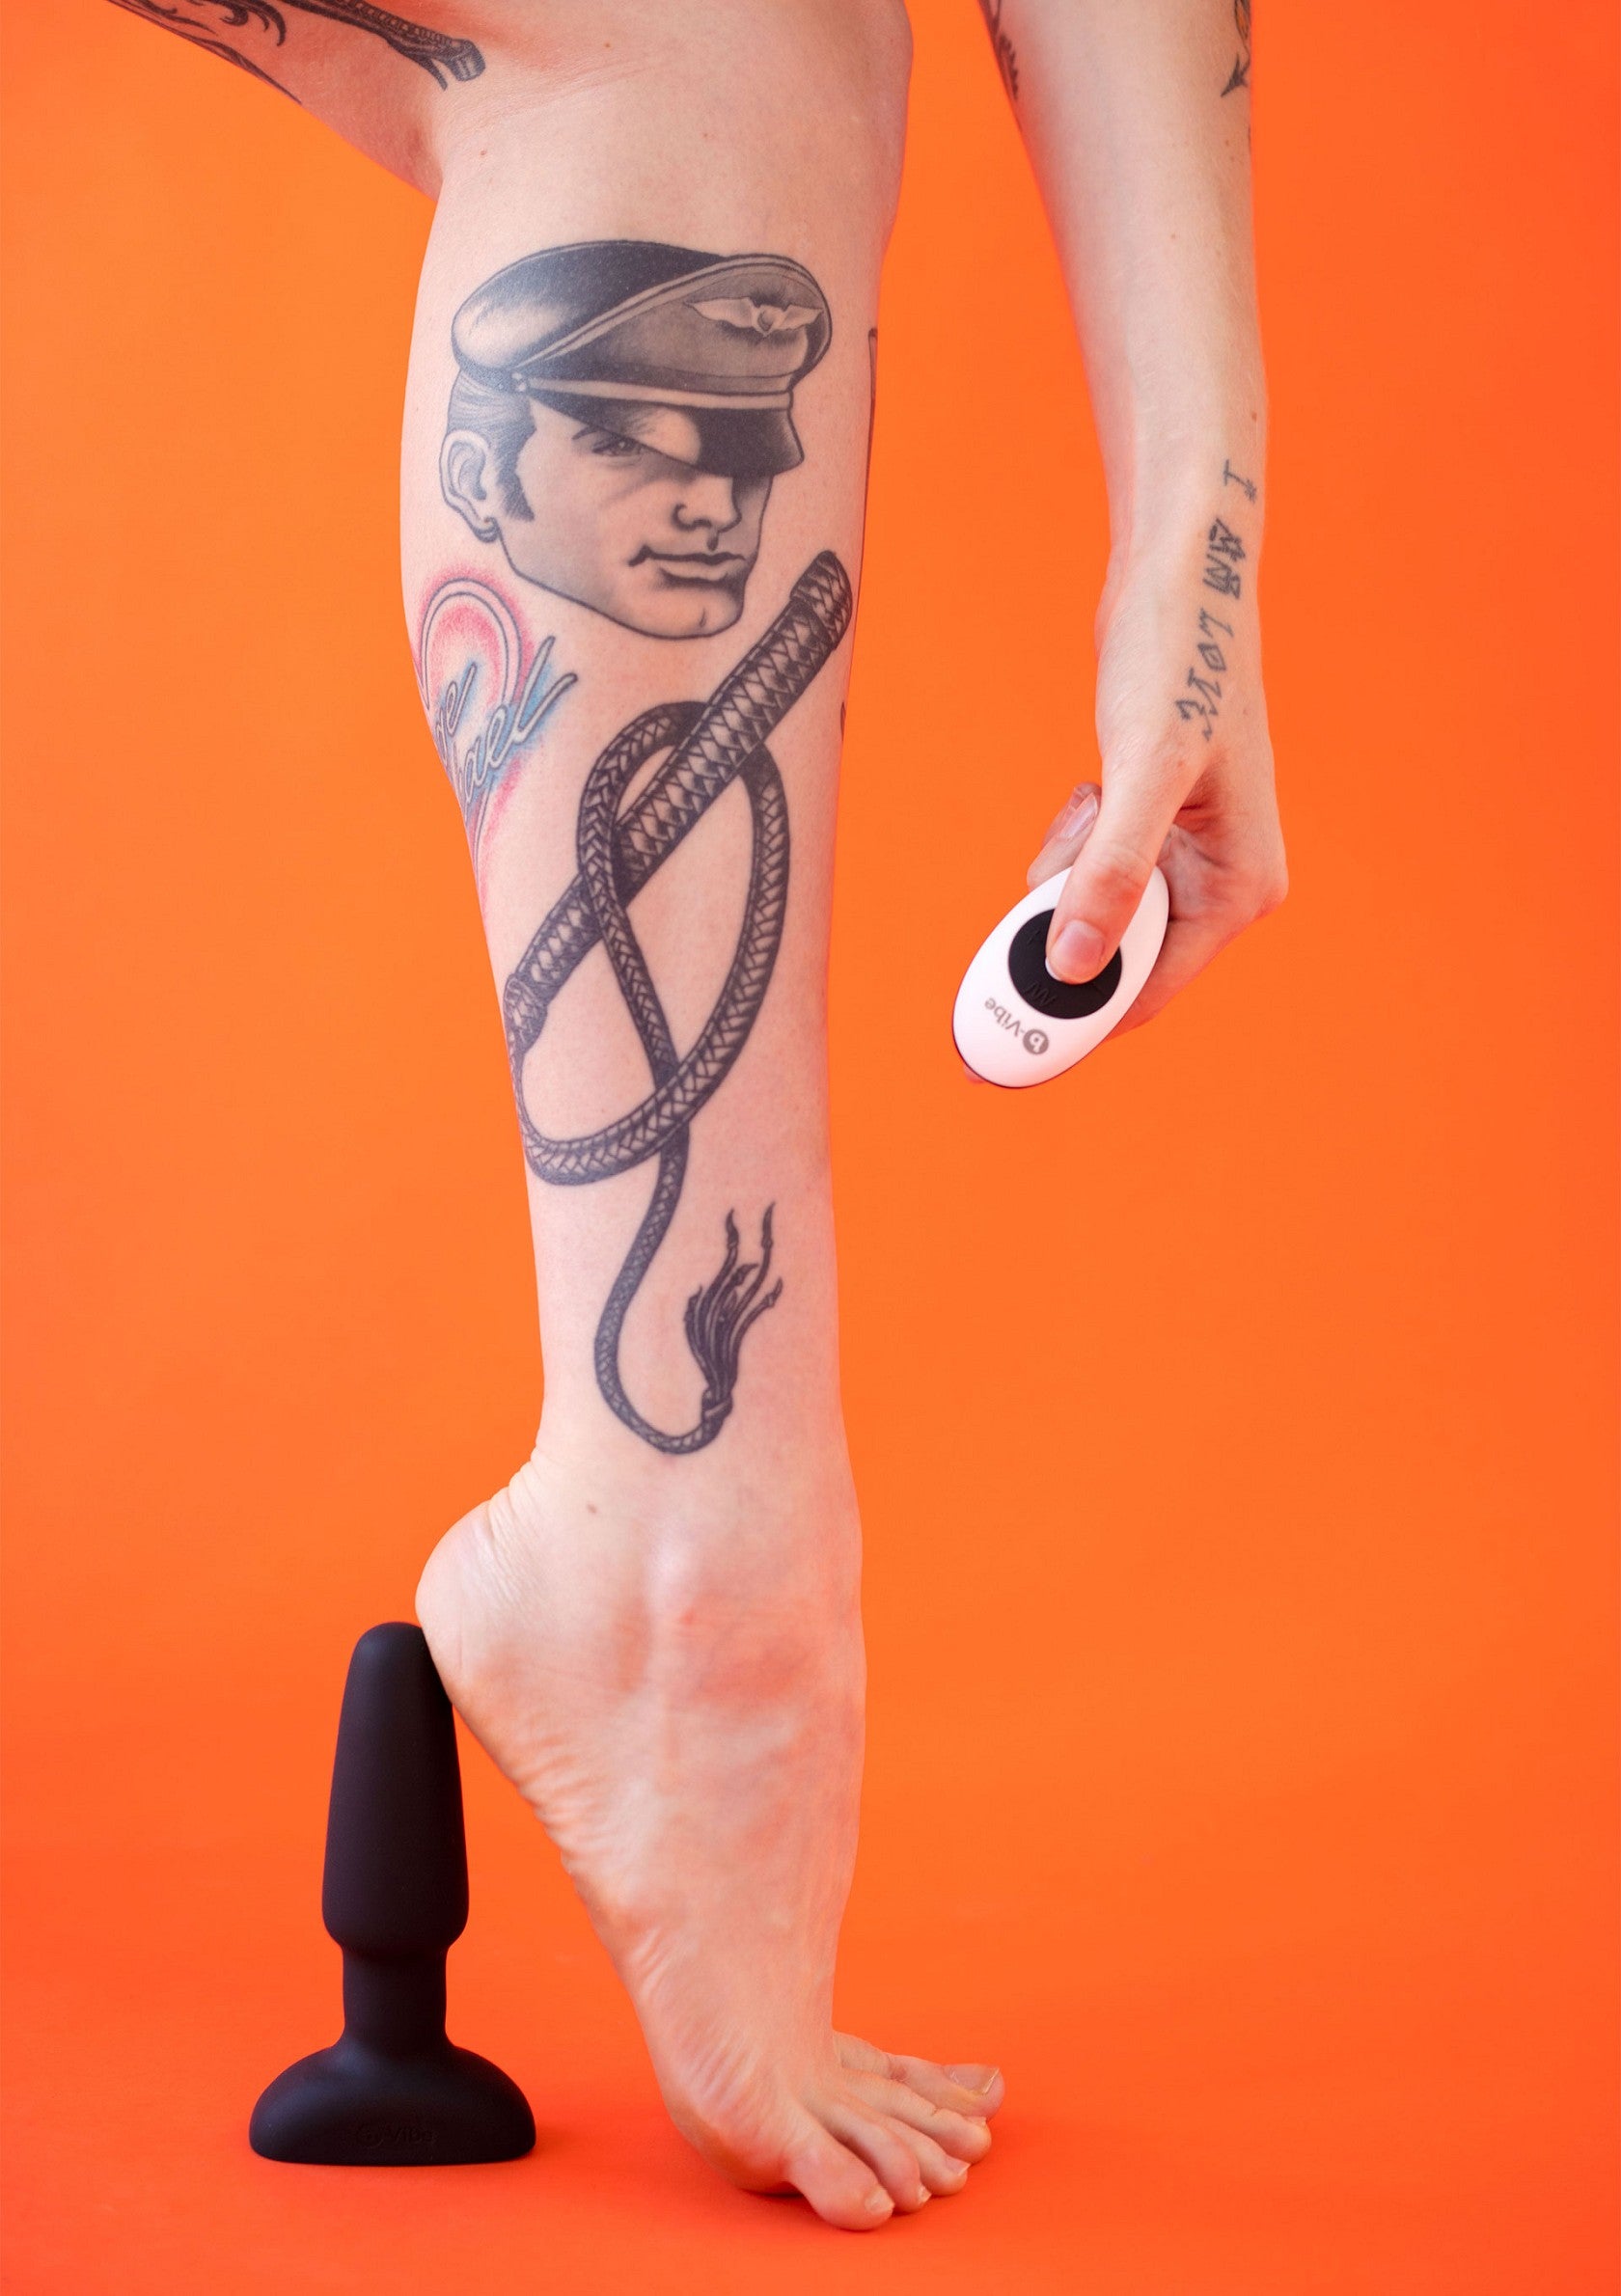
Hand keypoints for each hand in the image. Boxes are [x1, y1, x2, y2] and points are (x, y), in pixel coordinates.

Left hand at [1028, 530, 1286, 1034]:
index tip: (994, 1044)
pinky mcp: (1155, 830)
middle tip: (1041, 872)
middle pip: (1115, 959)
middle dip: (1063, 925)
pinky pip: (1091, 873)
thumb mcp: (1145, 769)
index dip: (1069, 1020)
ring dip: (1066, 874)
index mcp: (1242, 891)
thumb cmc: (1179, 660)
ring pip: (1095, 914)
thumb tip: (1073, 963)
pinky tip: (1091, 787)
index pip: (1144, 991)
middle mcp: (1225, 886)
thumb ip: (1113, 869)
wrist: (1180, 578)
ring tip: (1090, 797)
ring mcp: (1190, 860)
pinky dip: (1072, 845)